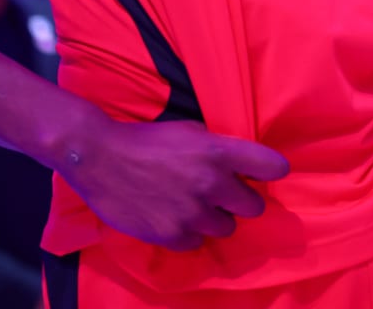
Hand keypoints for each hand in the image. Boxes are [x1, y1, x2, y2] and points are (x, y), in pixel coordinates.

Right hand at [53, 115, 288, 250]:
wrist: (100, 157)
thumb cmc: (147, 139)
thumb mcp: (190, 131)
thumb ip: (218, 148)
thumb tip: (241, 166)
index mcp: (219, 152)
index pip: (272, 166)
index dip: (272, 170)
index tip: (264, 173)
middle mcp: (212, 183)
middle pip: (254, 207)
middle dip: (240, 201)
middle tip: (222, 195)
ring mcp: (192, 212)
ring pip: (226, 229)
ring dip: (214, 219)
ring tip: (192, 206)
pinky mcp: (172, 235)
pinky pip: (196, 241)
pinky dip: (188, 232)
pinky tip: (172, 217)